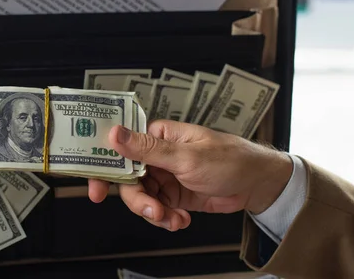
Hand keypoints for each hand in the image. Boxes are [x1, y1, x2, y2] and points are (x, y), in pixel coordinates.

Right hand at [88, 120, 292, 231]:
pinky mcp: (173, 195)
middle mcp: (157, 156)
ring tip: (173, 219)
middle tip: (152, 211)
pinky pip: (157, 209)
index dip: (105, 169)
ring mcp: (164, 177)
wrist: (257, 185)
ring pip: (142, 199)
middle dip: (138, 200)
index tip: (97, 190)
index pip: (121, 149)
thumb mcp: (186, 156)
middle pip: (128, 181)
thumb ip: (147, 149)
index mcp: (157, 137)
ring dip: (155, 213)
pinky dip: (166, 219)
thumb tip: (114, 133)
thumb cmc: (229, 159)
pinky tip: (180, 220)